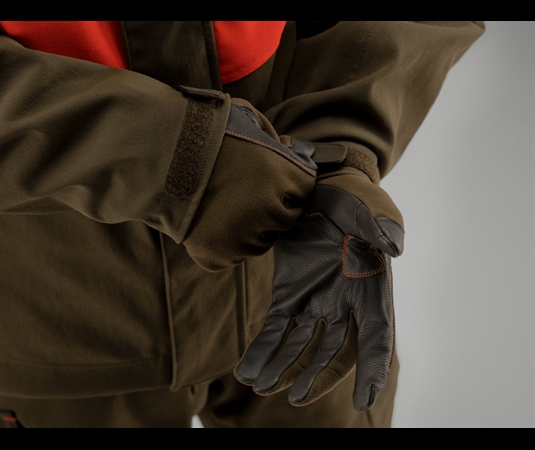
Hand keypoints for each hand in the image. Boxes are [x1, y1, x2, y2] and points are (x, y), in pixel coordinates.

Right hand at [183, 98, 316, 270]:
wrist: (154, 154)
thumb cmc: (203, 131)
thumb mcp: (247, 118)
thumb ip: (276, 138)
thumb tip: (293, 150)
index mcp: (281, 176)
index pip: (305, 191)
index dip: (289, 184)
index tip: (271, 179)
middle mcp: (267, 211)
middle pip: (286, 220)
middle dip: (271, 208)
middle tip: (244, 194)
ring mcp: (242, 237)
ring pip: (260, 242)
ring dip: (250, 229)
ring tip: (223, 205)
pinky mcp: (218, 255)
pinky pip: (233, 256)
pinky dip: (224, 244)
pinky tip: (209, 221)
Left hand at [235, 163, 403, 410]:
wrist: (319, 188)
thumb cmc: (351, 198)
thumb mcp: (368, 206)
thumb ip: (380, 225)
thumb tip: (393, 246)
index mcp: (370, 290)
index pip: (376, 338)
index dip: (372, 370)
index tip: (364, 402)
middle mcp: (344, 304)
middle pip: (332, 351)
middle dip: (315, 375)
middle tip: (294, 395)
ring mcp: (315, 301)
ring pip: (300, 345)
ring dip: (282, 367)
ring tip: (259, 385)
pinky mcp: (288, 294)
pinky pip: (275, 328)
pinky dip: (262, 348)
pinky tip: (246, 369)